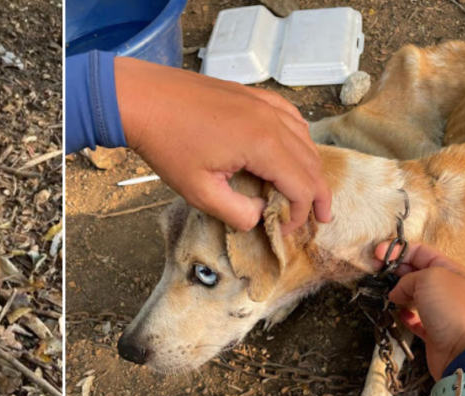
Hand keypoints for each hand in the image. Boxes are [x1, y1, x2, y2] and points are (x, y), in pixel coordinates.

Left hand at [114, 57, 329, 233]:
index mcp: (264, 144)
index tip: (286, 230)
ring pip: (305, 139)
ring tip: (307, 191)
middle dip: (316, 194)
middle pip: (310, 163)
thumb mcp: (199, 191)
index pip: (301, 186)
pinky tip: (292, 150)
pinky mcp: (253, 96)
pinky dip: (298, 139)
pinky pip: (290, 117)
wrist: (144, 100)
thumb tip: (260, 216)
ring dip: (309, 168)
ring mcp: (264, 103)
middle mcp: (272, 120)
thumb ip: (236, 212)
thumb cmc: (167, 144)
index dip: (300, 214)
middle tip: (319, 218)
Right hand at [375, 242, 464, 379]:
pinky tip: (399, 315)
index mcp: (449, 270)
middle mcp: (446, 288)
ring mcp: (440, 310)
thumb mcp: (429, 278)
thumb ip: (408, 278)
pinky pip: (415, 319)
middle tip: (376, 273)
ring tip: (387, 295)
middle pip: (415, 272)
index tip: (377, 255)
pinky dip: (405, 316)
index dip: (397, 250)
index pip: (420, 252)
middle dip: (395, 270)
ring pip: (414, 296)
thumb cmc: (452, 310)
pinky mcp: (433, 331)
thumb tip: (397, 292)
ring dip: (398, 293)